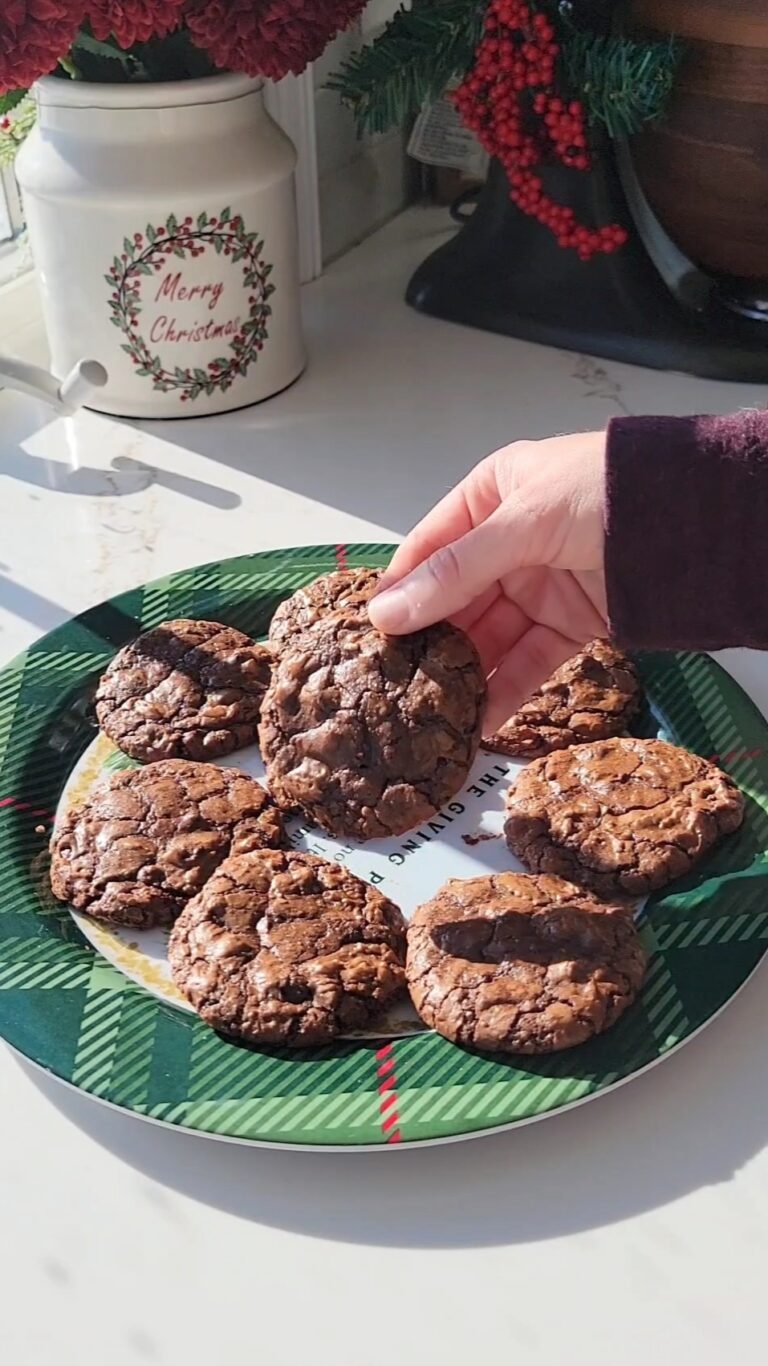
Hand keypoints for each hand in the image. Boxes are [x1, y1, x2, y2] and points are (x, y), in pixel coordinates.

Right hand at [368, 431, 606, 732]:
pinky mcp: (572, 624)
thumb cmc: (609, 491)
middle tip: (396, 682)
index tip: (370, 633)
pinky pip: (529, 661)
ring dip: (465, 673)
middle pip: (456, 598)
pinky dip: (506, 689)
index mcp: (493, 495)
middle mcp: (511, 541)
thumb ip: (457, 571)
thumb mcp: (523, 521)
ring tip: (433, 710)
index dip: (401, 589)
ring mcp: (541, 584)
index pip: (430, 547)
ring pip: (490, 636)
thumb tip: (390, 613)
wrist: (698, 520)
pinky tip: (481, 718)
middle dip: (431, 641)